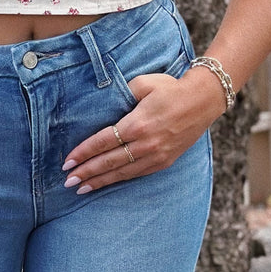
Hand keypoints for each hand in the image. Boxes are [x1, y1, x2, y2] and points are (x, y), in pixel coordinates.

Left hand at [61, 68, 223, 193]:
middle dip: (86, 172)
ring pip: (122, 172)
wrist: (203, 101)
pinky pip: (136, 174)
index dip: (83, 153)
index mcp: (137, 123)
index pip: (103, 142)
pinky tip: (107, 183)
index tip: (67, 162)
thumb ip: (122, 94)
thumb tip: (104, 105)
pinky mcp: (164, 162)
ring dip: (100, 181)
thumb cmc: (171, 89)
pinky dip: (119, 180)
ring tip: (81, 188)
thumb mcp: (144, 83)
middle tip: (67, 182)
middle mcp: (145, 144)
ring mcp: (156, 155)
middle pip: (108, 162)